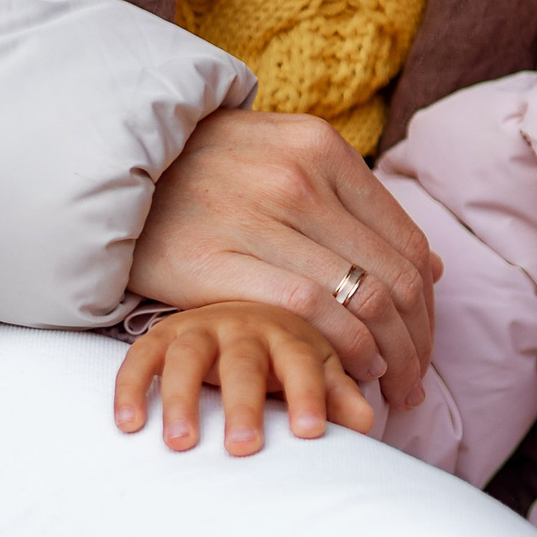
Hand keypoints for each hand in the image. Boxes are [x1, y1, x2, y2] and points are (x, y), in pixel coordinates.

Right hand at [115, 301, 374, 455]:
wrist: (239, 305)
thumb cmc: (284, 352)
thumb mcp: (318, 367)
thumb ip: (339, 395)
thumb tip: (368, 423)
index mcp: (289, 336)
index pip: (303, 365)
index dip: (309, 395)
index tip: (311, 433)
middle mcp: (243, 328)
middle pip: (244, 364)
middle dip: (244, 406)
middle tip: (245, 448)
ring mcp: (199, 330)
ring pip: (187, 359)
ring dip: (182, 399)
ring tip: (181, 444)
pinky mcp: (161, 337)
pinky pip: (141, 359)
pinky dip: (131, 388)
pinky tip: (128, 426)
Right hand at [129, 110, 438, 407]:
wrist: (106, 170)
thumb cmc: (203, 172)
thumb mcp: (282, 158)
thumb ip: (353, 206)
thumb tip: (430, 266)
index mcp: (321, 148)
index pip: (407, 241)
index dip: (429, 304)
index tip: (425, 342)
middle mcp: (298, 177)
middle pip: (394, 277)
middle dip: (418, 342)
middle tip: (417, 383)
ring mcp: (257, 216)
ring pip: (361, 298)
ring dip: (390, 356)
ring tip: (392, 388)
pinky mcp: (215, 260)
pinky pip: (308, 311)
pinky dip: (342, 348)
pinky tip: (349, 370)